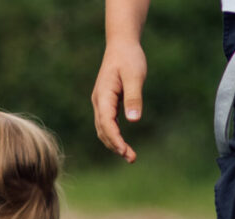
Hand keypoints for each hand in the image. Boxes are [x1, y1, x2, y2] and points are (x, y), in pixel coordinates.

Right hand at [93, 40, 146, 161]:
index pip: (106, 124)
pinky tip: (123, 142)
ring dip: (114, 143)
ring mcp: (101, 104)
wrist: (121, 45)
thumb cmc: (129, 58)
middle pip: (103, 131)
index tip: (124, 151)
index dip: (115, 139)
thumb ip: (134, 97)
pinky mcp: (106, 103)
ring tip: (129, 155)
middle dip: (115, 146)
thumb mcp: (135, 75)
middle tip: (131, 158)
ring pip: (104, 130)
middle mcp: (99, 103)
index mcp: (103, 97)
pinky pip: (108, 124)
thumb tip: (134, 120)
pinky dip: (114, 135)